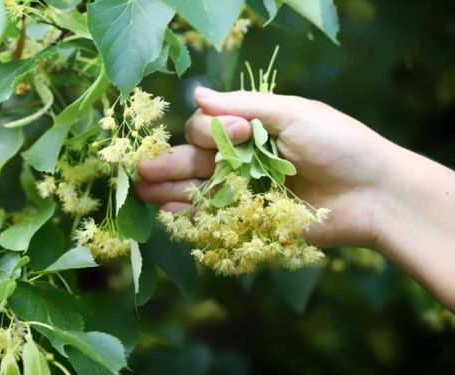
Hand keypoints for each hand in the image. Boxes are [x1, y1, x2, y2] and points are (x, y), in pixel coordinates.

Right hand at [136, 87, 396, 248]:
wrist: (373, 194)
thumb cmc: (338, 144)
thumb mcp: (292, 113)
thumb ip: (243, 106)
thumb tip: (197, 94)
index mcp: (248, 130)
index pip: (207, 129)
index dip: (210, 132)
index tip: (242, 134)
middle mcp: (240, 160)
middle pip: (193, 161)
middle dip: (167, 165)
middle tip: (140, 170)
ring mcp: (243, 192)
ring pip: (197, 190)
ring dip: (169, 191)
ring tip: (143, 193)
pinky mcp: (251, 221)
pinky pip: (214, 218)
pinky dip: (190, 217)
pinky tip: (168, 214)